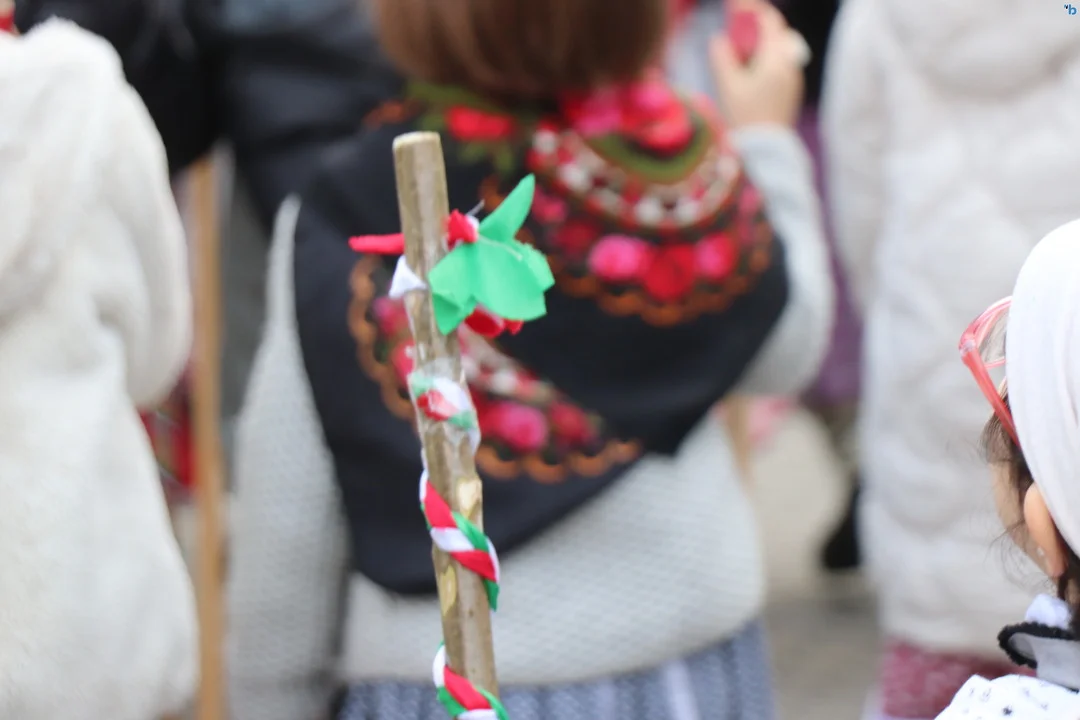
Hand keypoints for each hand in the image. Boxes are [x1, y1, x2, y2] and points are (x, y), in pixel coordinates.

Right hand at [710, 0, 803, 129]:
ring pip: (780, 49)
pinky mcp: (790, 91)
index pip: (769, 21)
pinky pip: (781, 64)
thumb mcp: (727, 86)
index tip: (736, 8)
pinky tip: (751, 69)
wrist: (765, 151)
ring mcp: (793, 79)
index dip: (752, 10)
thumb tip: (718, 39)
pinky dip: (767, 57)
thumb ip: (722, 57)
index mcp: (776, 59)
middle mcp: (789, 65)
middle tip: (738, 25)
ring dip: (762, 42)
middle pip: (777, 32)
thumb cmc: (745, 118)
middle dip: (758, 25)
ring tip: (742, 47)